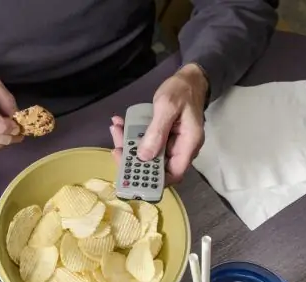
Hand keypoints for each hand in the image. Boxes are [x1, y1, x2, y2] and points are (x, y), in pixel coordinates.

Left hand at [110, 63, 208, 183]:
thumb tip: (144, 157)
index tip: (132, 173)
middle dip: (134, 159)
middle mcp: (180, 149)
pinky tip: (120, 124)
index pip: (173, 174)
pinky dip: (133, 135)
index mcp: (188, 145)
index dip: (153, 180)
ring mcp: (171, 144)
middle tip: (117, 147)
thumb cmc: (182, 90)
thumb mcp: (167, 107)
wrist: (189, 78)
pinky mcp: (163, 137)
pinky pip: (147, 142)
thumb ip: (157, 132)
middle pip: (156, 166)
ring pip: (148, 154)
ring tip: (116, 128)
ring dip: (130, 144)